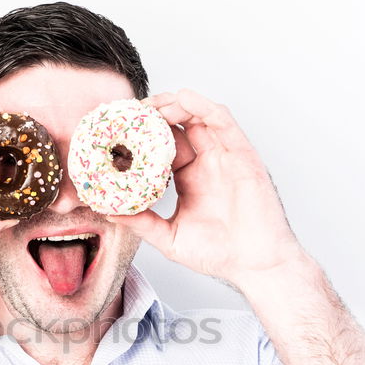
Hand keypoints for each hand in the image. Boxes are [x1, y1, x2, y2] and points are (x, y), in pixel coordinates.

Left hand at [105, 89, 305, 287]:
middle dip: (155, 112)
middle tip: (131, 109)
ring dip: (175, 104)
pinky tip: (183, 99)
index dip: (142, 134)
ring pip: (199, 117)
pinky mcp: (242, 155)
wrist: (254, 265)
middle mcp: (206, 162)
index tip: (119, 128)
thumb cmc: (218, 254)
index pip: (162, 145)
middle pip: (179, 125)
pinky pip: (223, 122)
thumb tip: (110, 213)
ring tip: (152, 103)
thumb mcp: (170, 238)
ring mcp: (224, 156)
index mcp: (188, 178)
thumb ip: (143, 223)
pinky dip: (204, 106)